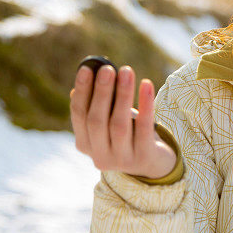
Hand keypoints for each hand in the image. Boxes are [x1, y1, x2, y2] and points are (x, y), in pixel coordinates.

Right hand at [70, 64, 176, 178]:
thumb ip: (97, 104)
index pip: (79, 115)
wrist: (153, 164)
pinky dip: (145, 105)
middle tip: (107, 69)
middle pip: (97, 121)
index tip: (86, 69)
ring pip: (119, 125)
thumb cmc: (127, 133)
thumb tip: (86, 78)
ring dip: (123, 95)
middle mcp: (99, 156)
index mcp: (85, 144)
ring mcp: (122, 160)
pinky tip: (146, 84)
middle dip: (101, 92)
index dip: (82, 92)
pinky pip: (143, 128)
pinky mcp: (144, 157)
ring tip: (127, 71)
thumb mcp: (109, 121)